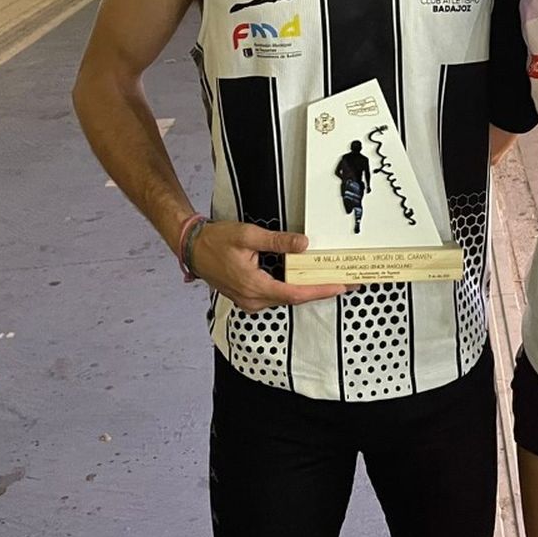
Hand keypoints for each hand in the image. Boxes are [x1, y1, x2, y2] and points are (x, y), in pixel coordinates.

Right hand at [191, 221, 348, 309]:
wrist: (193, 247)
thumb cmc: (215, 242)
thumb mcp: (249, 236)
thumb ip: (278, 241)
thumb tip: (302, 244)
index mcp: (254, 286)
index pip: (295, 293)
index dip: (320, 291)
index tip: (339, 287)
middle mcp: (252, 299)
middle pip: (294, 298)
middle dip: (320, 290)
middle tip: (344, 283)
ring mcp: (249, 300)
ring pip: (285, 298)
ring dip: (307, 290)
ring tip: (329, 280)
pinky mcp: (248, 297)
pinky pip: (275, 295)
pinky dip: (292, 288)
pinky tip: (304, 279)